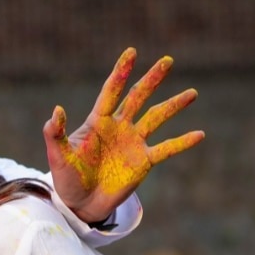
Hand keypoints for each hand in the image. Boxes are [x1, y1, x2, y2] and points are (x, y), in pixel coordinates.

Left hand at [43, 48, 203, 222]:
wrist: (81, 203)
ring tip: (192, 93)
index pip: (111, 91)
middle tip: (167, 60)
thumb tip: (57, 110)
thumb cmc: (67, 177)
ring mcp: (133, 142)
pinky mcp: (143, 161)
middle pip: (138, 97)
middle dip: (152, 79)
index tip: (131, 52)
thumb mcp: (58, 156)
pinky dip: (182, 142)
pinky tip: (199, 134)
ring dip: (174, 105)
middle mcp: (119, 127)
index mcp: (98, 121)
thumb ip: (55, 134)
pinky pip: (166, 149)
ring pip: (156, 118)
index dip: (121, 72)